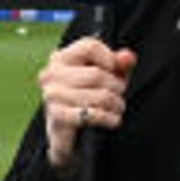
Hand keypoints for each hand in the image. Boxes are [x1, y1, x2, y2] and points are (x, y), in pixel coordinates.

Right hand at [37, 36, 134, 167]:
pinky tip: (113, 120)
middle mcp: (51, 74)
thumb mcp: (106, 75)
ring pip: (98, 95)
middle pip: (96, 74)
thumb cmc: (87, 97)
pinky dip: (108, 118)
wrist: (68, 133)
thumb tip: (127, 58)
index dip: (110, 59)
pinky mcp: (57, 115)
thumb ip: (118, 63)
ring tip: (118, 108)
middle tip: (120, 95)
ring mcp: (52, 95)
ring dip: (115, 104)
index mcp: (61, 58)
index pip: (90, 47)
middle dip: (116, 86)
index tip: (115, 72)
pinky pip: (91, 114)